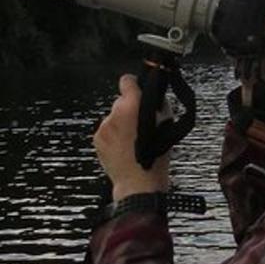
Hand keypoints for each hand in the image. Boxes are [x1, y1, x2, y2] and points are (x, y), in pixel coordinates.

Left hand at [93, 74, 170, 201]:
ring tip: (133, 139)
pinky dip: (115, 135)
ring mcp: (104, 127)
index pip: (127, 81)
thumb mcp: (167, 123)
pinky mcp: (97, 139)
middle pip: (121, 101)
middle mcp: (114, 114)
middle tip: (141, 123)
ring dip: (122, 123)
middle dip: (130, 108)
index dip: (133, 84)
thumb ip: (158, 104)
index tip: (137, 89)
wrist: (138, 182)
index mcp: (132, 107)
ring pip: (114, 116)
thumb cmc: (156, 155)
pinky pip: (108, 130)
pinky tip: (125, 147)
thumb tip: (153, 96)